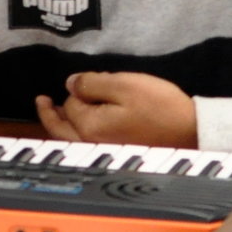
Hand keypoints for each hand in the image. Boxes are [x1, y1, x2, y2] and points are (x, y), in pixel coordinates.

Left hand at [34, 71, 196, 147]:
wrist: (191, 132)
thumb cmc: (161, 107)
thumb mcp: (125, 84)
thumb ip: (93, 83)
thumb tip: (70, 84)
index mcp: (91, 127)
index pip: (70, 104)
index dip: (75, 88)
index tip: (85, 79)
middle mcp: (92, 143)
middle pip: (62, 128)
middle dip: (50, 113)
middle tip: (41, 101)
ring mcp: (105, 151)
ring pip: (73, 138)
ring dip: (61, 123)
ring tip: (54, 111)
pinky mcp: (117, 152)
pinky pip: (87, 143)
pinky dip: (77, 132)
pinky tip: (83, 123)